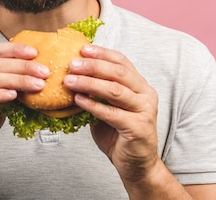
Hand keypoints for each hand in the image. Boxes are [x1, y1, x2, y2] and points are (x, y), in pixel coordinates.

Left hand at [63, 45, 159, 183]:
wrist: (135, 165)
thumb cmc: (118, 134)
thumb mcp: (108, 107)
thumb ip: (97, 92)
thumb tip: (71, 75)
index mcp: (140, 85)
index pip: (122, 61)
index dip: (102, 53)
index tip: (82, 49)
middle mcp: (146, 94)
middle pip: (118, 73)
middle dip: (93, 66)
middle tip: (71, 64)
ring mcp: (144, 111)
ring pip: (115, 90)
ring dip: (89, 83)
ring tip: (69, 81)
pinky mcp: (138, 128)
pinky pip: (112, 113)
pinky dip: (93, 105)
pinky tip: (78, 100)